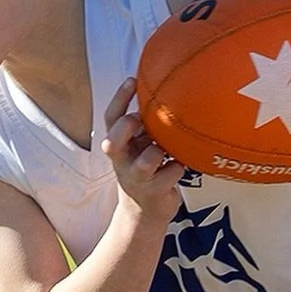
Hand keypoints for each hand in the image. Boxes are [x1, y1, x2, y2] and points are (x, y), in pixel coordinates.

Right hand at [102, 79, 184, 221]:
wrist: (145, 211)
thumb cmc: (145, 170)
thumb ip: (144, 126)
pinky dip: (179, 166)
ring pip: (146, 161)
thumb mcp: (138, 146)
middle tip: (140, 119)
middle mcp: (123, 161)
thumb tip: (165, 91)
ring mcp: (137, 178)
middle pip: (113, 142)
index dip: (120, 98)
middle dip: (127, 126)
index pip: (111, 119)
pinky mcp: (154, 192)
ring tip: (166, 151)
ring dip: (158, 151)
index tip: (133, 80)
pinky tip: (179, 167)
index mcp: (119, 145)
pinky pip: (172, 171)